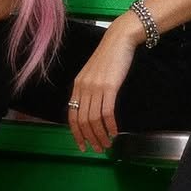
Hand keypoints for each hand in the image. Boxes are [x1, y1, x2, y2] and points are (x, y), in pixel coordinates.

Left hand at [67, 16, 142, 152]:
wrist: (118, 41)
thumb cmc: (108, 58)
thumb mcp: (92, 74)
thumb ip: (89, 90)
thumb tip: (90, 111)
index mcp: (77, 86)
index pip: (72, 115)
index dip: (76, 133)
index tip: (83, 145)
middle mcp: (83, 88)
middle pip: (82, 120)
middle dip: (90, 138)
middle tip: (99, 149)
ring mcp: (96, 87)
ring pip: (94, 119)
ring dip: (100, 135)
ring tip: (107, 144)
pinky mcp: (110, 86)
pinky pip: (107, 111)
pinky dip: (110, 125)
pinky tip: (115, 132)